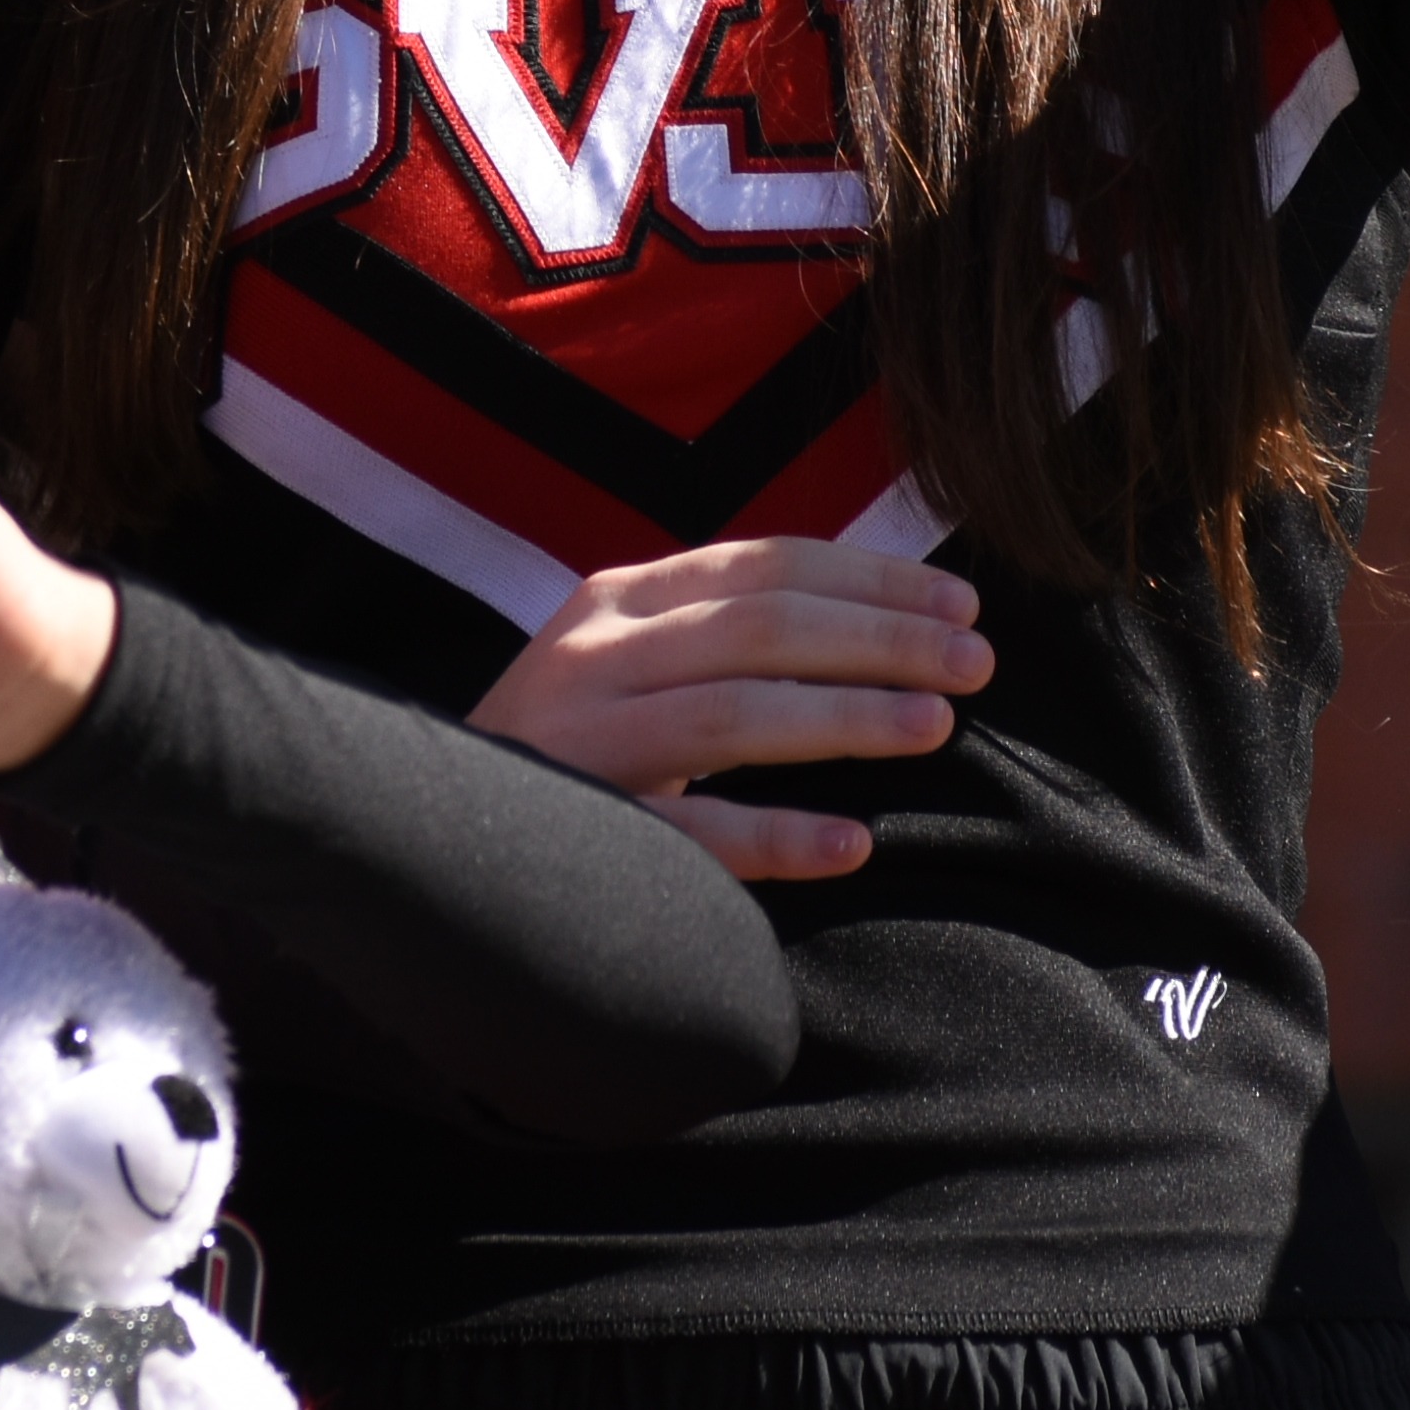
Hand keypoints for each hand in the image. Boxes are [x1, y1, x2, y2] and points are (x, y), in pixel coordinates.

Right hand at [469, 537, 990, 880]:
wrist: (432, 833)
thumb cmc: (569, 752)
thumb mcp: (631, 666)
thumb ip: (722, 640)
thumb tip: (876, 626)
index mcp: (617, 601)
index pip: (762, 565)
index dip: (870, 579)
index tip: (959, 601)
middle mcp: (593, 654)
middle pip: (760, 628)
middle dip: (881, 639)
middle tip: (977, 662)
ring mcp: (578, 741)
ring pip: (730, 712)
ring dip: (844, 716)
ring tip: (935, 726)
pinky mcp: (577, 829)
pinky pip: (688, 832)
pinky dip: (774, 836)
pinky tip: (851, 843)